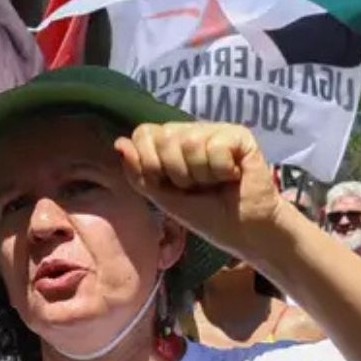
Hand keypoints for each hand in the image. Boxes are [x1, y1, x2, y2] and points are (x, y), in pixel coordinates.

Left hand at [116, 122, 284, 260]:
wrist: (241, 230)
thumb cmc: (204, 215)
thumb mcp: (163, 198)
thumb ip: (139, 172)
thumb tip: (119, 141)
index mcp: (170, 143)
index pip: (144, 133)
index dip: (150, 162)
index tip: (168, 185)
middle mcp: (192, 131)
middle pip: (165, 137)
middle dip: (177, 173)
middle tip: (196, 186)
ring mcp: (216, 130)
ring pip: (191, 143)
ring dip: (201, 175)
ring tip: (216, 183)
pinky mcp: (240, 136)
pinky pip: (217, 147)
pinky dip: (222, 171)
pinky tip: (233, 176)